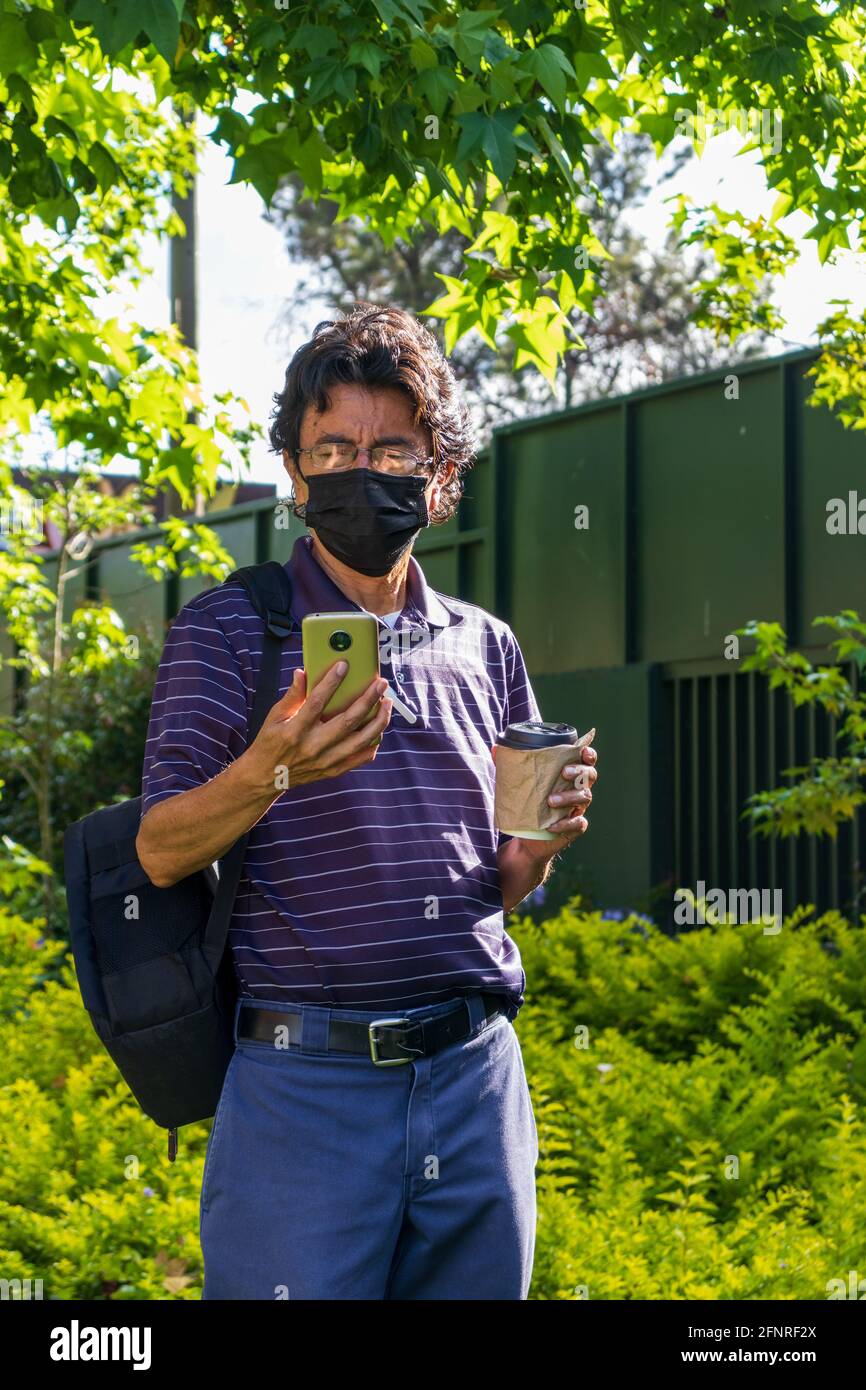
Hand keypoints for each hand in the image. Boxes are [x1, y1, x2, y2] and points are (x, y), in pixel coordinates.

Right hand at [247, 661, 391, 791]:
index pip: (316, 702)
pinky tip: (379, 729)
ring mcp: (325, 761)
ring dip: (378, 721)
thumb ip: (292, 695)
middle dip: (367, 701)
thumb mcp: (274, 717)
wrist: (267, 777)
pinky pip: (360, 758)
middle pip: (347, 722)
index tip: (344, 666)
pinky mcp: (333, 770)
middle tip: (380, 684)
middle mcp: (312, 747)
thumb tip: (303, 672)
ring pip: (360, 741)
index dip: (331, 683)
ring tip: (386, 703)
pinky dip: (373, 744)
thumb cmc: (270, 742)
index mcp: (295, 730)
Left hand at [492, 736, 597, 860]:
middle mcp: (578, 789)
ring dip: (569, 797)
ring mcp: (578, 808)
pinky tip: (552, 825)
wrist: (527, 836)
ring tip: (550, 800)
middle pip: (590, 775)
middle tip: (563, 773)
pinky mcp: (575, 827)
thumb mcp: (520, 784)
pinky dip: (566, 824)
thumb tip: (496, 749)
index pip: (586, 760)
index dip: (588, 754)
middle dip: (580, 771)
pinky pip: (578, 823)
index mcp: (569, 775)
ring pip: (585, 797)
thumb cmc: (528, 803)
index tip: (582, 751)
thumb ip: (511, 766)